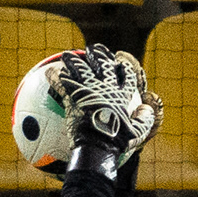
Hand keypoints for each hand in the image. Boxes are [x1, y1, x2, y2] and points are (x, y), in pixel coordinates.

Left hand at [54, 45, 157, 166]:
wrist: (97, 147)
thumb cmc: (117, 142)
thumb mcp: (137, 133)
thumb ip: (145, 119)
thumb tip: (147, 108)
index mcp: (121, 94)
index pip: (126, 74)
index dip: (123, 66)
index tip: (118, 61)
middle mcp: (106, 87)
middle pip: (102, 64)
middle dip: (98, 54)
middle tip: (92, 49)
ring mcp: (89, 90)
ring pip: (80, 69)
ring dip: (73, 61)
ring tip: (67, 55)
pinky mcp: (74, 96)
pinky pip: (62, 83)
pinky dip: (55, 77)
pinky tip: (49, 73)